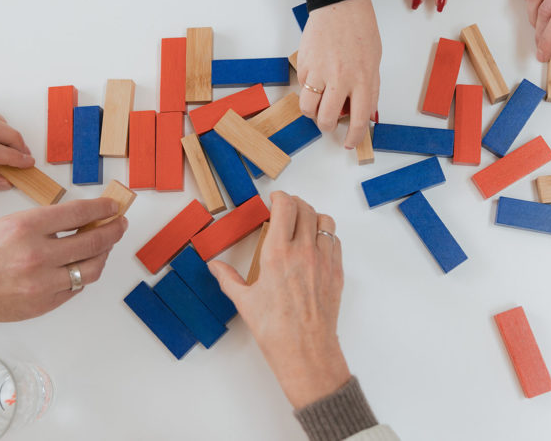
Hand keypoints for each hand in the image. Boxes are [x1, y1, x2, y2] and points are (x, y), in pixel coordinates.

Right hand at [0, 198, 126, 359]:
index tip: (112, 206)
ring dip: (104, 254)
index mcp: (26, 228)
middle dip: (113, 230)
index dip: (102, 209)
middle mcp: (38, 255)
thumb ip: (40, 222)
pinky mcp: (45, 303)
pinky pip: (76, 286)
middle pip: (93, 240)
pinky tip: (84, 264)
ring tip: (105, 245)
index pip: (78, 213)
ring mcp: (43, 282)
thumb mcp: (3, 223)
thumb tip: (75, 219)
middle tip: (120, 224)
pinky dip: (84, 273)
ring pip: (91, 267)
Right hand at [208, 192, 349, 408]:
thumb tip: (214, 266)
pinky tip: (314, 245)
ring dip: (312, 216)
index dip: (279, 197)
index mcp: (277, 254)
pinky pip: (335, 242)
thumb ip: (228, 278)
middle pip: (305, 208)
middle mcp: (303, 252)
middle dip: (294, 203)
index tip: (273, 199)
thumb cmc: (275, 330)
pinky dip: (325, 235)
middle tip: (284, 208)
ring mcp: (323, 261)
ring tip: (301, 222)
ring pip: (324, 221)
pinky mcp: (336, 272)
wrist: (306, 352)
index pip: (285, 207)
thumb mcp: (244, 302)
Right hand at [298, 0, 379, 148]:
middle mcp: (340, 79)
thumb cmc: (361, 30)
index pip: (358, 120)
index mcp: (363, 79)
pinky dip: (307, 89)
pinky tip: (315, 77)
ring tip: (318, 105)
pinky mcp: (304, 64)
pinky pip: (302, 87)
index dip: (354, 137)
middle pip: (327, 119)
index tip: (350, 143)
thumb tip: (365, 114)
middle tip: (329, 123)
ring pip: (308, 108)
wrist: (340, 5)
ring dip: (312, 113)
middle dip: (327, 128)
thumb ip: (370, 90)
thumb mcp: (374, 62)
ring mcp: (319, 72)